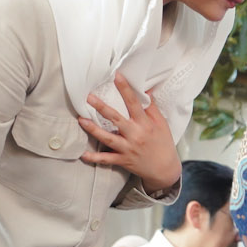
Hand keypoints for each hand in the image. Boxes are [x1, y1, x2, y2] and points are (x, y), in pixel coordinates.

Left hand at [81, 73, 180, 193]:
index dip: (125, 89)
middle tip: (89, 97)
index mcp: (145, 124)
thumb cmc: (163, 144)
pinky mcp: (123, 160)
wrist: (165, 170)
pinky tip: (83, 155)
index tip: (117, 76)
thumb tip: (146, 90)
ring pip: (108, 138)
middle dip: (102, 108)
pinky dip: (95, 158)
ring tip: (81, 120)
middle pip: (116, 119)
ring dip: (93, 129)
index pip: (134, 103)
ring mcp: (128, 149)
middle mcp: (135, 135)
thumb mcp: (161, 124)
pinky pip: (107, 160)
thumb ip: (152, 107)